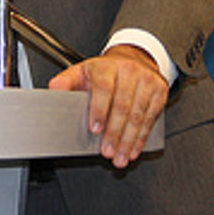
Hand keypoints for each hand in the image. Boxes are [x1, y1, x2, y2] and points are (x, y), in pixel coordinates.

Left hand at [48, 44, 168, 168]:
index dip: (99, 110)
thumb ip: (66, 82)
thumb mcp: (81, 71)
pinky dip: (142, 136)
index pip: (103, 88)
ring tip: (120, 156)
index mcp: (106, 66)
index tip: (95, 129)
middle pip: (122, 105)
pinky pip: (151, 117)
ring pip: (138, 114)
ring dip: (129, 140)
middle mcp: (128, 70)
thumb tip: (53, 91)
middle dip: (114, 133)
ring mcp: (146, 79)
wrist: (133, 58)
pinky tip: (134, 149)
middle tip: (107, 151)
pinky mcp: (159, 90)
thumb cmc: (104, 71)